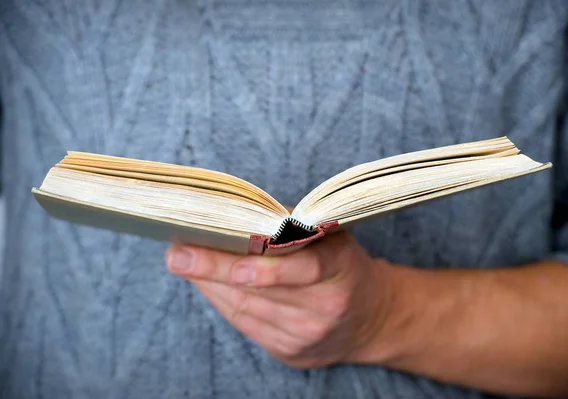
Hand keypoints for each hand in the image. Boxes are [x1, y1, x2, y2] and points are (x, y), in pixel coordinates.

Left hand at [165, 232, 395, 367]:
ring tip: (184, 262)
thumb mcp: (333, 236)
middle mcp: (325, 308)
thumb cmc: (344, 266)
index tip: (220, 244)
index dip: (261, 261)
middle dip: (214, 270)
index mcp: (342, 270)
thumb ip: (293, 225)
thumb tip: (237, 213)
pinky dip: (223, 302)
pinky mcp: (290, 353)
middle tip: (178, 255)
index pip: (301, 266)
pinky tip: (207, 284)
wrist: (372, 318)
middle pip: (261, 290)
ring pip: (247, 309)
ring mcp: (306, 335)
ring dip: (211, 285)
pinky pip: (247, 326)